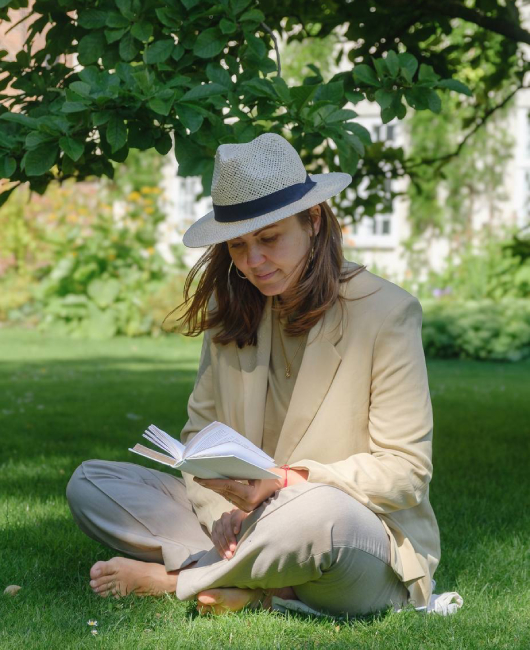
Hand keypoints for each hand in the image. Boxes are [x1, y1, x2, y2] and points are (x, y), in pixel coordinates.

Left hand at [193, 467, 307, 512]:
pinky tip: (215, 485)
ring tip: (203, 480)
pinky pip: (231, 498)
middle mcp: (247, 504)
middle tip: (197, 477)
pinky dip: (222, 490)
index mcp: (250, 495)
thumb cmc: (273, 477)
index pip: (227, 486)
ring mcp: (247, 508)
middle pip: (224, 492)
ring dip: (215, 488)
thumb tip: (224, 466)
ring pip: (226, 496)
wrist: (286, 488)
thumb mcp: (258, 472)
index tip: (200, 478)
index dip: (212, 482)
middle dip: (210, 484)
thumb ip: (242, 472)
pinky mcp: (246, 508)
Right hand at [211, 508, 249, 558]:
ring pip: (219, 532)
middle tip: (233, 549)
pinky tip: (223, 555)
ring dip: (223, 545)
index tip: (237, 532)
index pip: (235, 515)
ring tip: (228, 555)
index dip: (235, 523)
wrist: (238, 529)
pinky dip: (219, 547)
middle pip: (226, 525)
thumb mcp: (250, 525)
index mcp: (238, 512)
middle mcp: (227, 515)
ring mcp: (219, 522)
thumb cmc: (247, 528)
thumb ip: (249, 527)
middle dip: (229, 538)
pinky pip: (214, 538)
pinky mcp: (214, 529)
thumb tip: (251, 536)